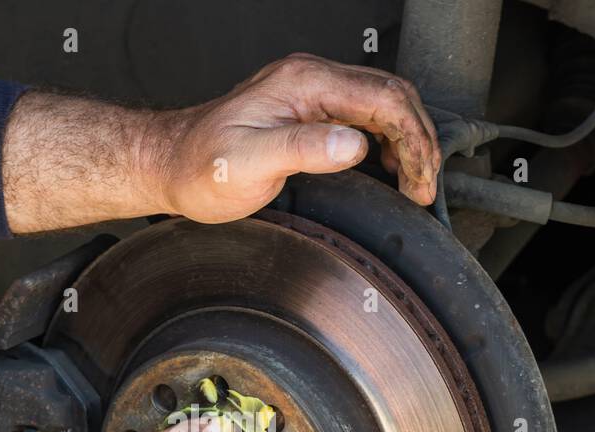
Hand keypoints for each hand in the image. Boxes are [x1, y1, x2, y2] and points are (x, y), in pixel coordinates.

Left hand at [1, 54, 438, 232]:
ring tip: (415, 183)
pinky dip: (388, 141)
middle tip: (424, 187)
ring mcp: (311, 93)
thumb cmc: (200, 168)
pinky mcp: (308, 110)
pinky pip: (364, 116)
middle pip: (392, 97)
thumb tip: (353, 144)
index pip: (383, 100)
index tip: (419, 181)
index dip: (413, 140)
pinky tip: (389, 169)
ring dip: (407, 141)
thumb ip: (301, 151)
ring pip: (383, 105)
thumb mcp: (248, 165)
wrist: (169, 165)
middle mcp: (311, 80)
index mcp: (304, 84)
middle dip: (419, 141)